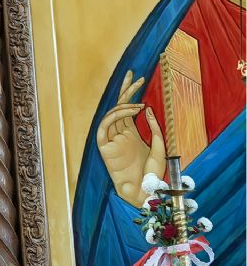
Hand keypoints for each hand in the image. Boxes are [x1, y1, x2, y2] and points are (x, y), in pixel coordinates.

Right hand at [96, 71, 165, 207]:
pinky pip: (104, 127)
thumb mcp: (160, 147)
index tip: (140, 79)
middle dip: (125, 89)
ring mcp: (112, 139)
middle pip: (119, 106)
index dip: (132, 93)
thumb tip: (145, 109)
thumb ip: (153, 128)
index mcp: (132, 134)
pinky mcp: (104, 147)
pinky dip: (115, 116)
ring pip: (112, 114)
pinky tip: (130, 111)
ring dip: (123, 102)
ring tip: (136, 95)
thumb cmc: (153, 174)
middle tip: (133, 74)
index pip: (129, 108)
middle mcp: (120, 134)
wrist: (143, 191)